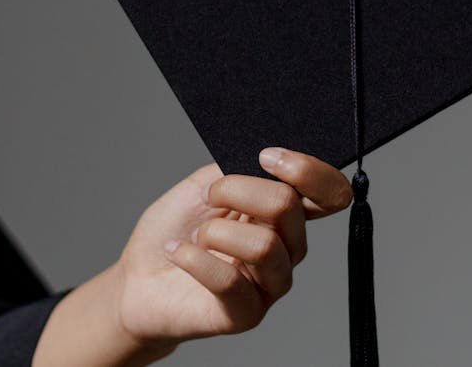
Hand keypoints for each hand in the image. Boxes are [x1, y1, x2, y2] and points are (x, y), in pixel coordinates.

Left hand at [34, 148, 351, 365]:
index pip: (331, 194)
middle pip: (289, 207)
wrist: (140, 277)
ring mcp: (271, 283)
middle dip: (238, 190)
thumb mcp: (206, 183)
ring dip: (216, 230)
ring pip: (264, 245)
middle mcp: (287, 248)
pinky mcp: (247, 313)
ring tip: (196, 235)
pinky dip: (194, 259)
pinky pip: (230, 281)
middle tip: (209, 196)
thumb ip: (240, 168)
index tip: (267, 157)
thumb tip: (269, 157)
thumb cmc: (177, 229)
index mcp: (286, 214)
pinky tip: (178, 253)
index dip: (310, 171)